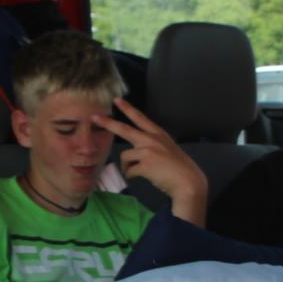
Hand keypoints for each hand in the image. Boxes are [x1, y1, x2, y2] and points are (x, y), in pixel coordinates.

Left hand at [95, 99, 208, 221]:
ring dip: (128, 166)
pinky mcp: (145, 164)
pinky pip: (129, 170)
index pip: (140, 117)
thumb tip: (138, 151)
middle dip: (107, 123)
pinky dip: (132, 175)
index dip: (127, 108)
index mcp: (158, 134)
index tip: (116, 100)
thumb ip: (154, 145)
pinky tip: (142, 177)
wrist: (188, 181)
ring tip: (138, 172)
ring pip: (125, 156)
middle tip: (94, 117)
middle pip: (124, 129)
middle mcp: (152, 139)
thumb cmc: (179, 168)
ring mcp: (148, 150)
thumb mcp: (168, 149)